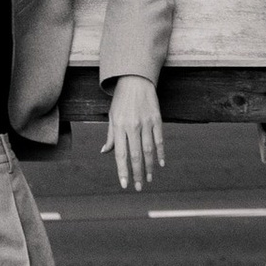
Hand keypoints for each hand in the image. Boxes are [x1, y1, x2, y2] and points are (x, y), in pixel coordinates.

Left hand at [103, 75, 164, 191]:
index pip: (120, 154)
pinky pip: (159, 140)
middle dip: (137, 174)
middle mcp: (132, 126)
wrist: (135, 79)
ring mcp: (146, 123)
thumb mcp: (112, 116)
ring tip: (148, 179)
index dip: (122, 170)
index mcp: (119, 126)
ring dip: (149, 167)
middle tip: (138, 187)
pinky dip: (161, 153)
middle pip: (136, 156)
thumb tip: (104, 152)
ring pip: (149, 151)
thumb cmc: (121, 100)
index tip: (125, 184)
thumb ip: (110, 136)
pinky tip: (160, 164)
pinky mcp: (157, 119)